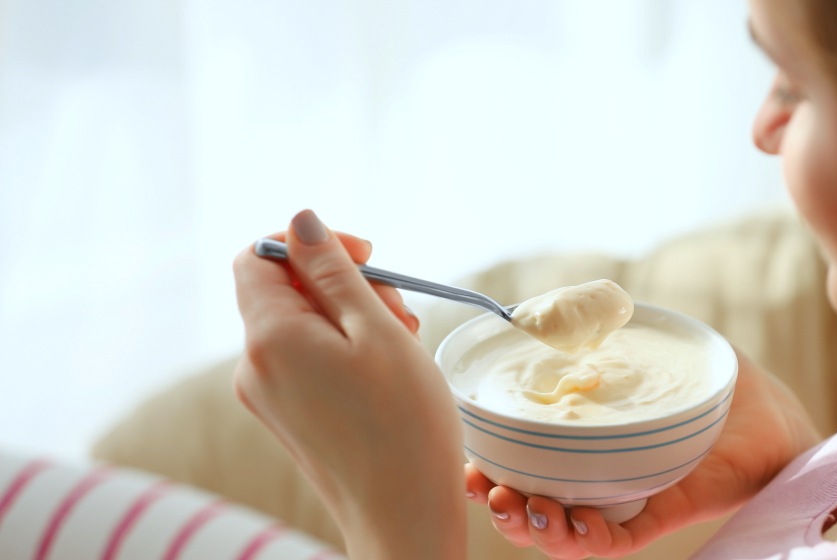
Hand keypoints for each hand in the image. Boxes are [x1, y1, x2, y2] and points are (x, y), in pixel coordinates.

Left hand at [233, 210, 465, 559]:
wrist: (403, 516)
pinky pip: (306, 359)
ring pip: (302, 324)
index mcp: (269, 337)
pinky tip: (386, 371)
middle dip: (344, 284)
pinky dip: (345, 350)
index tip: (364, 254)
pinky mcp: (287, 416)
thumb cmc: (403, 424)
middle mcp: (254, 365)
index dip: (307, 241)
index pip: (257, 255)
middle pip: (285, 289)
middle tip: (400, 312)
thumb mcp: (375, 330)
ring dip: (352, 317)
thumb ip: (332, 271)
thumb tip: (299, 220)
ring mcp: (267, 396)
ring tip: (402, 345)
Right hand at [466, 350, 820, 558]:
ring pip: (566, 531)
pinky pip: (617, 540)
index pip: (528, 464)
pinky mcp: (662, 514)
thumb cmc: (713, 384)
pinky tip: (566, 524)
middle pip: (536, 503)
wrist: (774, 415)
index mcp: (588, 446)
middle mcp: (600, 480)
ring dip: (531, 526)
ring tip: (516, 506)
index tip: (469, 459)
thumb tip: (546, 307)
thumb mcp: (651, 348)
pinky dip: (584, 538)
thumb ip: (604, 330)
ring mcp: (629, 501)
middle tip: (484, 487)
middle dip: (500, 502)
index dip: (492, 467)